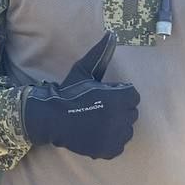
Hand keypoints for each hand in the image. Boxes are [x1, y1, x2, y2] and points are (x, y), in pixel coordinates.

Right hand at [21, 31, 138, 159]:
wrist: (51, 117)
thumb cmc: (69, 93)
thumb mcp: (85, 71)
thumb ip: (101, 54)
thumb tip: (112, 33)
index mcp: (120, 97)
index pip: (132, 96)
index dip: (117, 94)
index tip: (102, 96)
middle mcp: (122, 118)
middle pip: (130, 113)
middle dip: (117, 110)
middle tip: (97, 109)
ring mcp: (116, 136)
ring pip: (125, 130)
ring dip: (115, 126)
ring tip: (96, 122)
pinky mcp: (110, 150)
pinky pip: (118, 145)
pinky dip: (109, 142)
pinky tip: (94, 134)